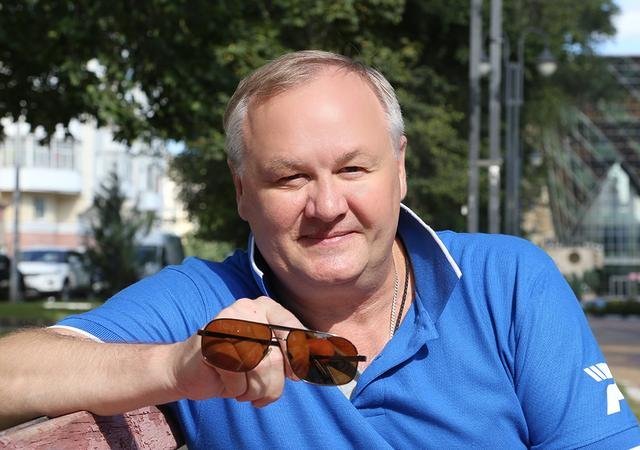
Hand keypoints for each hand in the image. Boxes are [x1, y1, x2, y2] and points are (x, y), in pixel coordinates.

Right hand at [170, 296, 303, 407]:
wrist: (187, 368)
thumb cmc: (233, 363)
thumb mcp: (266, 354)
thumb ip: (289, 353)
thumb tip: (323, 359)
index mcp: (266, 307)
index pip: (294, 331)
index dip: (301, 357)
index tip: (299, 376)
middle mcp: (248, 309)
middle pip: (277, 355)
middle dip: (273, 384)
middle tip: (264, 395)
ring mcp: (228, 323)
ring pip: (260, 368)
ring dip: (255, 391)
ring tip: (245, 391)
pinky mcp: (211, 343)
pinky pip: (237, 378)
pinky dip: (236, 390)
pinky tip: (227, 384)